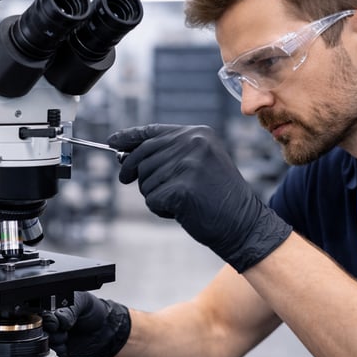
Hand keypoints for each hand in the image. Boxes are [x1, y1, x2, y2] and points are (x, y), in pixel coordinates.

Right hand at [42, 291, 130, 356]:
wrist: (104, 329)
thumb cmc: (92, 311)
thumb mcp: (83, 302)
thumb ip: (70, 308)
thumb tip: (60, 318)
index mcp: (53, 307)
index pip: (42, 315)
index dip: (50, 320)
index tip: (59, 323)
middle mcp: (51, 322)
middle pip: (40, 330)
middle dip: (53, 332)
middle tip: (66, 329)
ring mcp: (54, 336)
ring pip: (45, 343)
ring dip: (57, 341)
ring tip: (68, 336)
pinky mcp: (58, 350)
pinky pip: (52, 354)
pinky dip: (60, 351)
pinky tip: (67, 346)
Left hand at [108, 124, 291, 272]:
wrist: (244, 223)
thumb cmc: (219, 198)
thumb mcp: (199, 165)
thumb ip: (169, 156)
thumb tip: (126, 157)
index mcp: (198, 134)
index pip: (154, 132)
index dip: (129, 137)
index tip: (112, 141)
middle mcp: (193, 143)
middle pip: (143, 156)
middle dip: (136, 174)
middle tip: (130, 181)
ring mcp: (188, 165)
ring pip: (145, 181)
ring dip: (156, 195)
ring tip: (182, 200)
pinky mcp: (182, 188)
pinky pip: (151, 199)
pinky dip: (161, 209)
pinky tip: (182, 210)